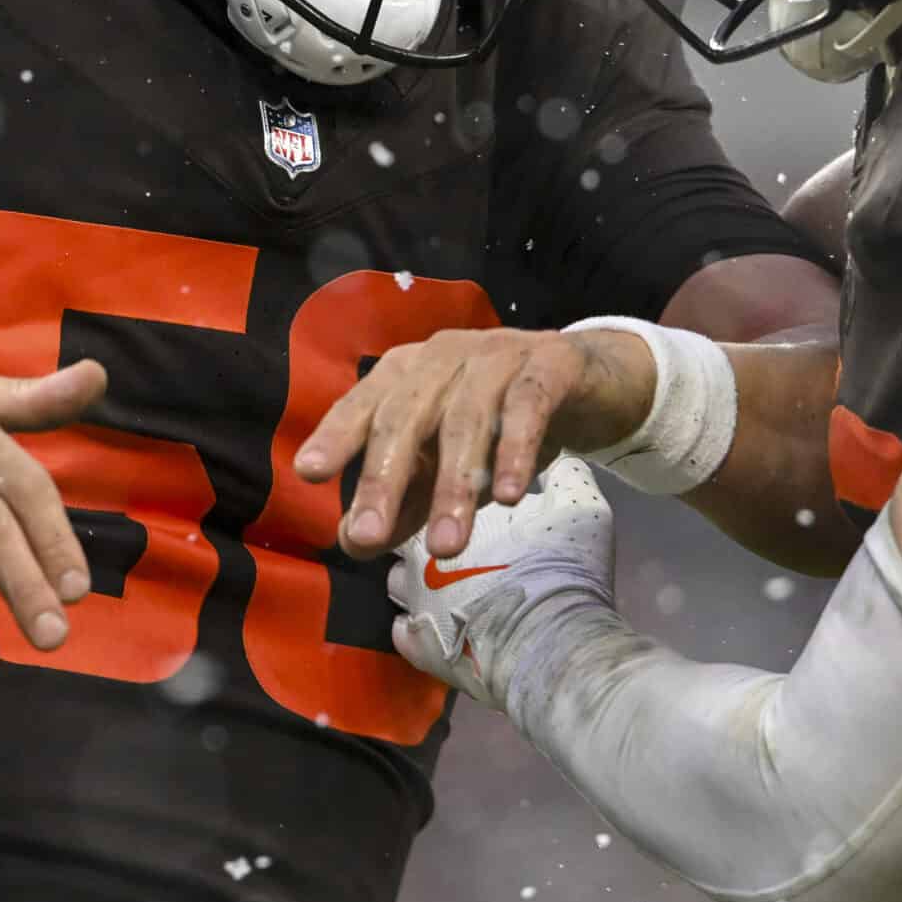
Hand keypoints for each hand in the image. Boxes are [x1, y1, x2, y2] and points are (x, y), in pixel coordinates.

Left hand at [292, 323, 654, 559]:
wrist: (594, 380)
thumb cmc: (503, 421)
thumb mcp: (448, 463)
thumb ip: (403, 499)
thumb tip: (353, 542)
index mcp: (410, 372)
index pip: (366, 402)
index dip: (337, 434)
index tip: (307, 473)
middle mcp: (445, 356)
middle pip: (407, 413)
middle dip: (386, 477)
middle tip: (370, 537)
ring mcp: (498, 355)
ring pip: (465, 418)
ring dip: (453, 484)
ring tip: (445, 546)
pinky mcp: (550, 364)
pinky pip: (527, 406)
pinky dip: (513, 450)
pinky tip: (507, 496)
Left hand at [388, 457, 616, 711]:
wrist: (550, 641)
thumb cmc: (562, 566)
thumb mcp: (578, 503)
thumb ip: (562, 475)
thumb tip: (557, 460)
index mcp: (451, 508)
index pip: (434, 493)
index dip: (455, 503)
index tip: (478, 514)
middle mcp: (420, 550)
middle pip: (410, 537)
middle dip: (429, 542)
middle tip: (458, 550)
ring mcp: (415, 601)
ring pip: (401, 584)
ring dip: (421, 585)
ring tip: (451, 592)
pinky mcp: (418, 648)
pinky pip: (406, 634)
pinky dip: (421, 632)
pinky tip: (444, 630)